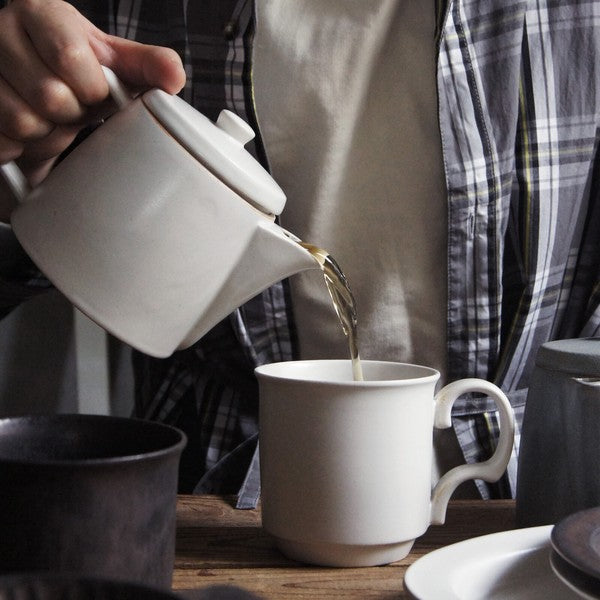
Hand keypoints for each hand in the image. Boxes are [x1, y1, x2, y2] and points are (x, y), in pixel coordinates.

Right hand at [0, 0, 185, 219]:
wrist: (33, 91)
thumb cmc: (77, 74)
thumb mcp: (113, 65)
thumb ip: (146, 66)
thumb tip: (174, 76)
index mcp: (42, 14)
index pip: (71, 57)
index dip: (91, 87)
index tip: (93, 90)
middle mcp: (2, 32)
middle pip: (49, 95)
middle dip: (70, 112)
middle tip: (70, 106)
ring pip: (23, 121)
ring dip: (45, 131)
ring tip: (48, 116)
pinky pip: (3, 140)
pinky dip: (20, 145)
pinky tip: (26, 128)